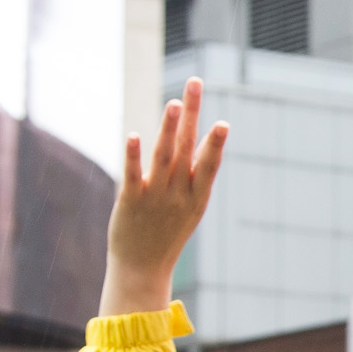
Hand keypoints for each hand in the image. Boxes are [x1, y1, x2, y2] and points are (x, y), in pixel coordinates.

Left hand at [103, 78, 225, 317]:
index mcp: (197, 196)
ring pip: (164, 157)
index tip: (223, 123)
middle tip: (195, 83)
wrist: (142, 269)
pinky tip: (133, 135)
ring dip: (169, 129)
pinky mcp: (130, 201)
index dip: (216, 144)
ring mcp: (155, 197)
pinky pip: (133, 175)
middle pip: (188, 148)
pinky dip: (133, 155)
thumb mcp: (190, 207)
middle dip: (193, 114)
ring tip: (174, 102)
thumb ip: (195, 175)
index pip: (209, 165)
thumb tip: (203, 139)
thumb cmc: (167, 234)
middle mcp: (179, 194)